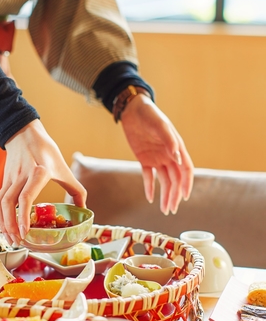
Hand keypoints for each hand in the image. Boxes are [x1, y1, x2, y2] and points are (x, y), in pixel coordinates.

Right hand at [0, 119, 86, 245]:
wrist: (24, 134)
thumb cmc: (46, 151)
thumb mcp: (64, 168)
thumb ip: (76, 189)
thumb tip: (84, 209)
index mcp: (39, 172)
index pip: (26, 196)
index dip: (23, 215)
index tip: (24, 231)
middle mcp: (22, 176)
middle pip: (9, 203)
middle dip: (11, 226)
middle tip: (18, 242)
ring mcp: (11, 178)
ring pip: (0, 203)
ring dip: (3, 223)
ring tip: (11, 239)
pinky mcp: (4, 180)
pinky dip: (0, 216)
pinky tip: (6, 226)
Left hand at [120, 94, 193, 214]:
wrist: (133, 110)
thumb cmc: (150, 115)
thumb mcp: (160, 125)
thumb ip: (169, 141)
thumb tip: (178, 157)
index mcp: (177, 148)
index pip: (186, 170)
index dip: (187, 184)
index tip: (185, 197)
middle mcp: (169, 155)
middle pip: (175, 180)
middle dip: (175, 195)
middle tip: (172, 210)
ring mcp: (157, 158)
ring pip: (164, 181)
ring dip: (165, 195)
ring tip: (165, 209)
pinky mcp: (144, 159)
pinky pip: (149, 176)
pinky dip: (150, 187)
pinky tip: (150, 199)